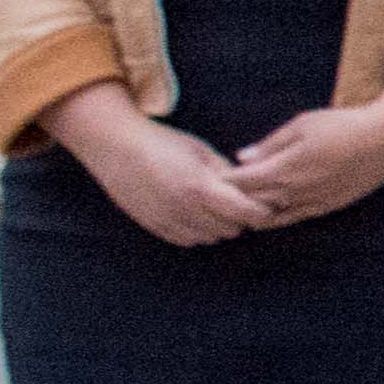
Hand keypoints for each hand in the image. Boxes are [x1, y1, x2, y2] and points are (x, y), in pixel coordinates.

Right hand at [44, 89, 262, 248]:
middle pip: (230, 229)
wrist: (115, 146)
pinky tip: (196, 214)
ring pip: (210, 238)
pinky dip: (197, 231)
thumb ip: (227, 174)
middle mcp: (184, 208)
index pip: (245, 213)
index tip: (267, 205)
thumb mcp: (201, 151)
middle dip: (241, 218)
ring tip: (217, 208)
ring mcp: (167, 220)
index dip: (261, 211)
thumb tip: (252, 189)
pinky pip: (186, 240)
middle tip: (242, 204)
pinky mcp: (153, 226)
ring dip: (219, 227)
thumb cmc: (163, 143)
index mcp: (200, 187)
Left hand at [227, 68, 383, 227]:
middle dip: (234, 198)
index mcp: (286, 167)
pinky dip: (278, 216)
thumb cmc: (343, 125)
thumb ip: (270, 144)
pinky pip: (295, 218)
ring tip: (241, 205)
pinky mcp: (329, 206)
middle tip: (219, 195)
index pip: (243, 181)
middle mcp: (297, 190)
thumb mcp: (302, 125)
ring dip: (254, 211)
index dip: (225, 180)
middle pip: (253, 202)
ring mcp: (314, 202)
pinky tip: (270, 211)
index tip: (212, 176)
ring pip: (272, 215)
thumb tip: (242, 158)